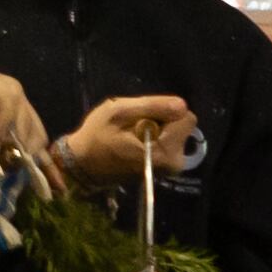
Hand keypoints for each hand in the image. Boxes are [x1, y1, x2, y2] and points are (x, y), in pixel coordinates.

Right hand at [52, 93, 199, 187]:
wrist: (84, 165)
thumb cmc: (98, 136)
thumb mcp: (119, 111)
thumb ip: (153, 106)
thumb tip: (182, 105)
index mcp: (167, 151)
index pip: (186, 118)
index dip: (165, 111)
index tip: (143, 117)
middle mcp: (176, 162)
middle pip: (183, 125)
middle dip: (162, 119)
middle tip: (134, 125)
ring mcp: (172, 167)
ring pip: (176, 131)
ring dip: (158, 127)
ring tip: (133, 133)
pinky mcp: (166, 166)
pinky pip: (170, 140)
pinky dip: (156, 136)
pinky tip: (136, 139)